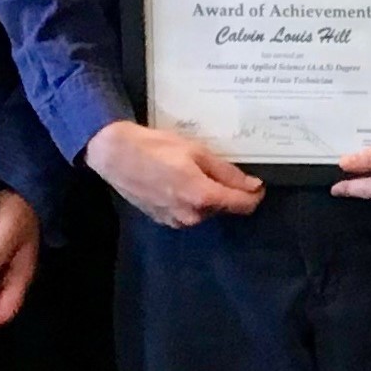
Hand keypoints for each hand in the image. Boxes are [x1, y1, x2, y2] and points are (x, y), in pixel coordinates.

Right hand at [85, 121, 262, 227]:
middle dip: (226, 191)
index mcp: (203, 197)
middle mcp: (192, 216)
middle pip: (223, 207)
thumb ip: (227, 172)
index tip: (255, 182)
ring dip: (207, 195)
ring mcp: (176, 221)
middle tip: (214, 167)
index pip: (242, 205)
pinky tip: (178, 180)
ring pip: (205, 210)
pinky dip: (190, 199)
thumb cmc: (156, 148)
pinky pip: (188, 212)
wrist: (115, 156)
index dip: (254, 194)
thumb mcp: (197, 152)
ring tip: (193, 171)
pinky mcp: (163, 220)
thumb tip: (253, 185)